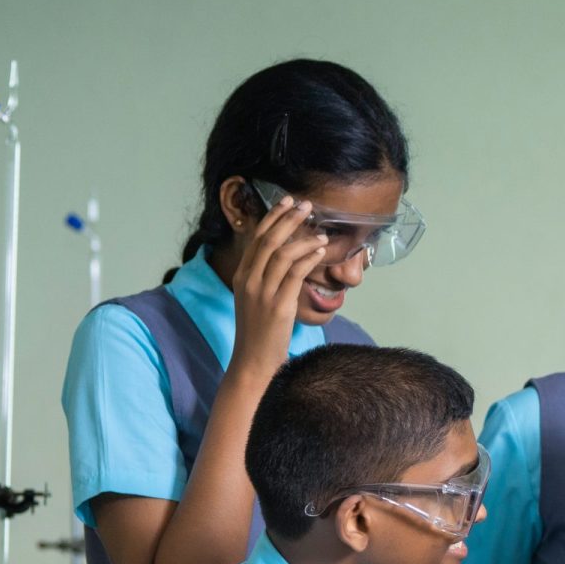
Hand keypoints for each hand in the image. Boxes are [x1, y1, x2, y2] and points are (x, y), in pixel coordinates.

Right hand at [228, 191, 325, 375]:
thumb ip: (265, 278)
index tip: (287, 202)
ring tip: (322, 233)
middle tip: (306, 205)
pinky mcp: (278, 306)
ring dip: (304, 239)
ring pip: (282, 255)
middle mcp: (248, 280)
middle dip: (288, 219)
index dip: (272, 217)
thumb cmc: (259, 331)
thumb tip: (287, 258)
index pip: (256, 238)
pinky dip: (308, 259)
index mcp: (242, 275)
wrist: (252, 361)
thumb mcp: (255, 298)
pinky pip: (294, 275)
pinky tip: (320, 251)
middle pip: (268, 240)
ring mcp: (262, 293)